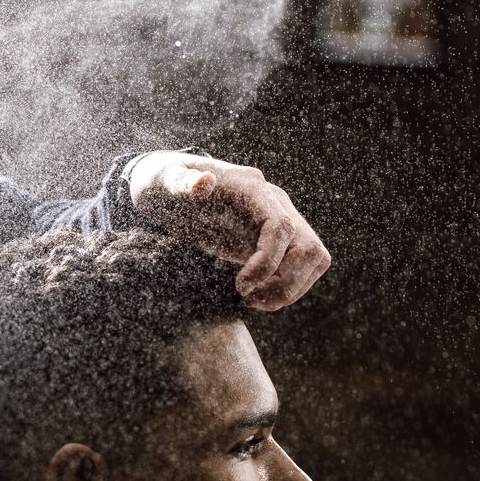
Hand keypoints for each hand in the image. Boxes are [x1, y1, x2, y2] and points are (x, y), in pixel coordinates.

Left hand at [128, 152, 329, 310]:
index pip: (280, 226)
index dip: (267, 261)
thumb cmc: (167, 182)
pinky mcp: (277, 240)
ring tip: (253, 300)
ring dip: (291, 289)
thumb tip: (203, 182)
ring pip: (314, 258)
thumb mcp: (165, 180)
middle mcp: (274, 203)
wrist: (173, 185)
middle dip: (286, 282)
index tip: (240, 286)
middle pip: (308, 247)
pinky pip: (302, 267)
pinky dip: (287, 288)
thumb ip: (181, 182)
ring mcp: (280, 221)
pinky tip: (255, 296)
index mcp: (252, 188)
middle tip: (248, 298)